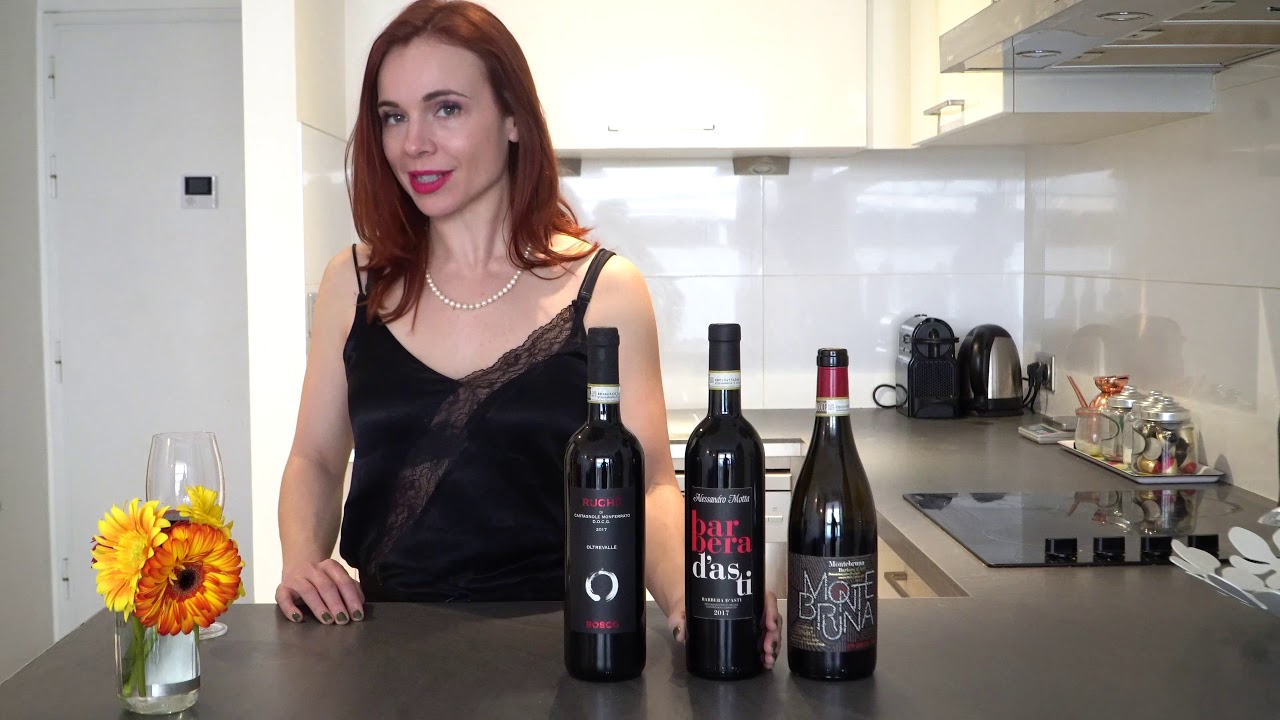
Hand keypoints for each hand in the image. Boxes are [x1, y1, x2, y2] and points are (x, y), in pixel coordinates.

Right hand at [276, 559, 364, 624]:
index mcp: (330, 566)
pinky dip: (290, 609)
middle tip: (343, 620)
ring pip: (308, 591)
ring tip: (328, 620)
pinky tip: (298, 618)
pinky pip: (284, 598)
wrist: (297, 568)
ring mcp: (296, 578)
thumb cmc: (322, 579)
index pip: (343, 581)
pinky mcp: (282, 588)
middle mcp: (313, 569)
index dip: (351, 598)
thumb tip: (360, 603)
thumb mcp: (337, 579)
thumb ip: (350, 588)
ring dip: (319, 607)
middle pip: (326, 586)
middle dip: (336, 604)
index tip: (357, 614)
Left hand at [665, 591, 783, 670]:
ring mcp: (749, 620)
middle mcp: (748, 605)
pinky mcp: (747, 633)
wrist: (685, 608)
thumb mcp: (681, 607)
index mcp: (738, 592)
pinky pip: (763, 641)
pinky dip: (767, 652)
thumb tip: (680, 633)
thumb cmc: (687, 602)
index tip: (769, 624)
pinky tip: (765, 663)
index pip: (763, 596)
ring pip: (770, 630)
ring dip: (773, 645)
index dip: (771, 609)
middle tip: (767, 649)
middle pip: (770, 616)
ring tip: (767, 660)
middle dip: (773, 634)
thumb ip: (678, 618)